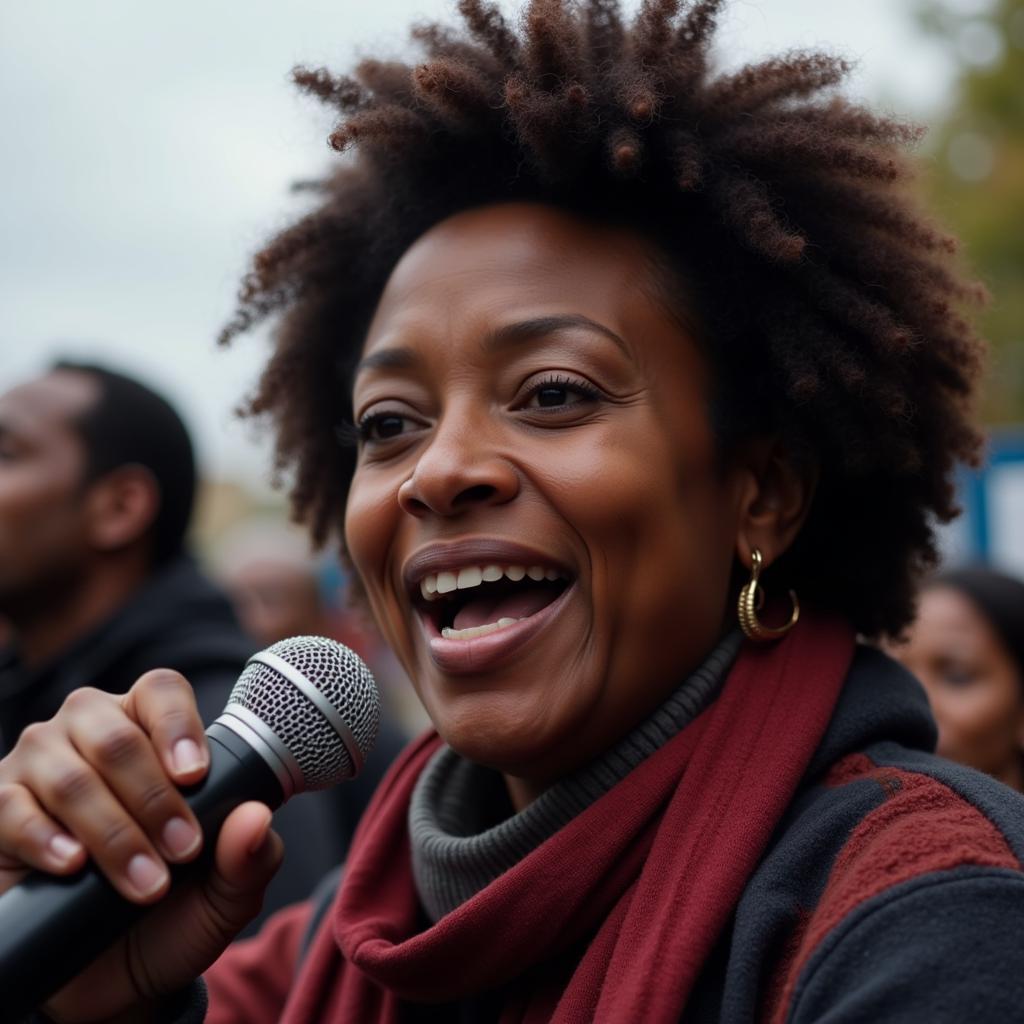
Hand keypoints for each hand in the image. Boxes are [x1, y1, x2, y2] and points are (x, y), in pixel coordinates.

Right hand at [0, 670, 282, 1021]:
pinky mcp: (0, 808)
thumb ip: (250, 856)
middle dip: (154, 798)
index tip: (195, 776)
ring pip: (70, 776)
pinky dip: (47, 838)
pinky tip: (73, 864)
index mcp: (150, 727)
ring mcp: (39, 765)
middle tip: (182, 850)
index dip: (178, 725)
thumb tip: (256, 818)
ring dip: (114, 832)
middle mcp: (90, 731)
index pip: (162, 691)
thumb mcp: (226, 893)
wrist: (112, 978)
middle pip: (117, 736)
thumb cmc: (172, 912)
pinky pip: (13, 809)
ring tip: (145, 884)